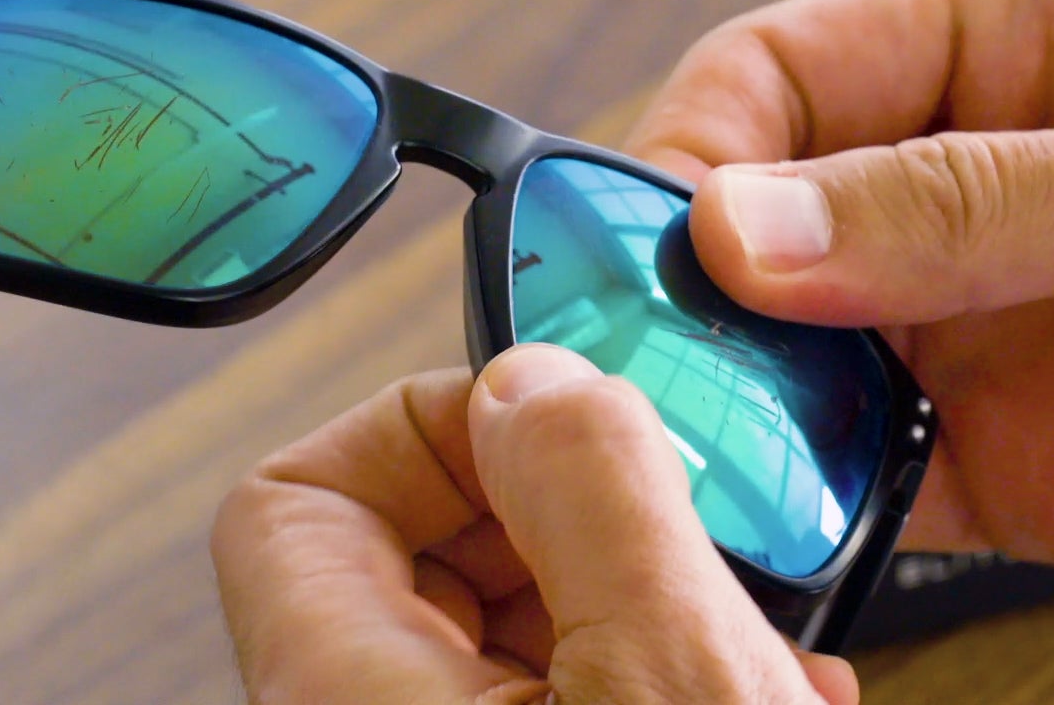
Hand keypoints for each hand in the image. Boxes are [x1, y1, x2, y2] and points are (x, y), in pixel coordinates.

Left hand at [211, 344, 856, 703]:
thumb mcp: (675, 676)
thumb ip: (592, 496)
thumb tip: (539, 380)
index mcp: (351, 698)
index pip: (291, 497)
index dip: (419, 422)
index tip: (549, 419)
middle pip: (410, 548)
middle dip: (557, 504)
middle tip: (672, 509)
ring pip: (502, 624)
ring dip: (625, 587)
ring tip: (747, 611)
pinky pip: (557, 696)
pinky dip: (648, 667)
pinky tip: (762, 683)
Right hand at [626, 0, 1053, 632]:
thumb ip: (978, 201)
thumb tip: (750, 223)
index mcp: (1044, 31)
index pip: (803, 69)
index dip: (704, 148)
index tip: (650, 244)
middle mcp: (1004, 171)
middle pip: (778, 214)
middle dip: (700, 286)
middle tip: (646, 364)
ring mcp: (1012, 319)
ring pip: (808, 350)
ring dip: (744, 401)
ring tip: (702, 455)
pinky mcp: (1038, 456)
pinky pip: (879, 472)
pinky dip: (815, 503)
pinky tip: (786, 523)